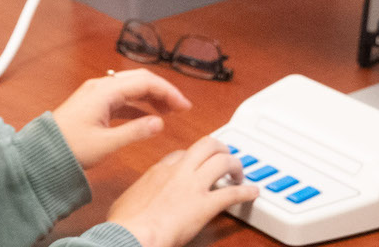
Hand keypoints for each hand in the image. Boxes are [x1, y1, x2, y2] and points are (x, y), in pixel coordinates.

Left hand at [52, 68, 190, 168]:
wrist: (43, 152)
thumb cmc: (69, 147)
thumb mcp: (107, 143)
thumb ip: (135, 131)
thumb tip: (159, 123)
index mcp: (104, 91)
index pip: (145, 82)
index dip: (168, 92)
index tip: (184, 106)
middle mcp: (100, 87)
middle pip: (139, 80)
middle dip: (162, 91)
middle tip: (181, 107)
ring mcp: (96, 94)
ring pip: (131, 87)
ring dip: (151, 97)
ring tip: (169, 112)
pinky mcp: (94, 103)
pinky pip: (122, 98)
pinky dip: (138, 104)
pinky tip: (148, 117)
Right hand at [107, 135, 259, 246]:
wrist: (133, 234)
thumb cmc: (126, 222)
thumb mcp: (126, 200)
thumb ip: (137, 194)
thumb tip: (134, 201)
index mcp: (158, 170)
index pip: (182, 153)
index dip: (194, 157)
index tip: (198, 165)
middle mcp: (178, 171)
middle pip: (206, 145)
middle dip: (220, 149)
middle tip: (226, 157)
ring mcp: (193, 186)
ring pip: (222, 161)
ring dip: (236, 165)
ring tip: (239, 174)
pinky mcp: (205, 205)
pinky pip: (232, 193)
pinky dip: (246, 192)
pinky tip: (253, 193)